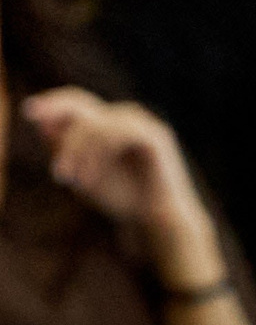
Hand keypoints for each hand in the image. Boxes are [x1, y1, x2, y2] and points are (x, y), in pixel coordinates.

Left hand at [18, 88, 223, 288]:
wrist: (158, 222)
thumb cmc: (124, 200)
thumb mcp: (83, 174)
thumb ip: (64, 150)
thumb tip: (42, 124)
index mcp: (111, 124)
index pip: (76, 103)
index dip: (51, 104)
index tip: (29, 114)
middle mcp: (127, 118)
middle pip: (81, 103)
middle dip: (57, 115)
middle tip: (38, 129)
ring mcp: (142, 124)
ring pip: (94, 124)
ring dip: (76, 151)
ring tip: (68, 180)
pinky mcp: (154, 135)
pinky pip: (114, 134)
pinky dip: (96, 156)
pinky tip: (89, 179)